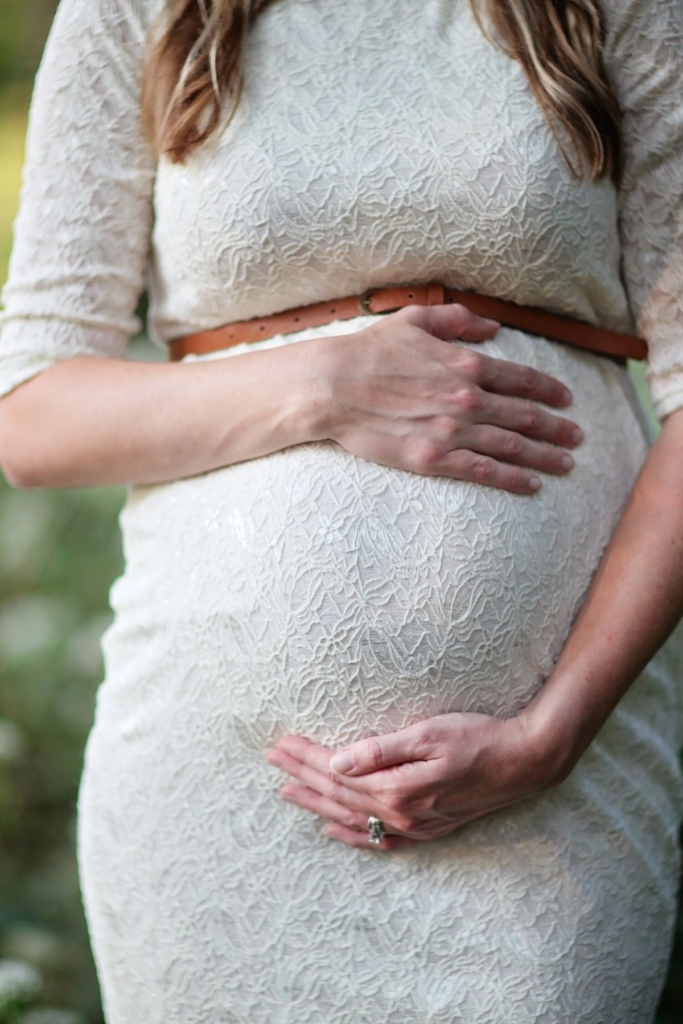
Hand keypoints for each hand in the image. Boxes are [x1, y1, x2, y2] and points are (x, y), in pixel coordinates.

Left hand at [267, 711, 565, 850]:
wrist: (523, 762)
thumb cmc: (477, 738)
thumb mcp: (428, 733)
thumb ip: (380, 750)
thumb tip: (337, 761)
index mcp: (396, 787)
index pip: (337, 771)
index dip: (306, 757)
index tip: (281, 744)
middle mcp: (401, 813)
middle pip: (338, 794)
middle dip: (302, 776)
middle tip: (272, 760)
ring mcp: (414, 826)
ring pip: (352, 815)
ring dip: (317, 802)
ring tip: (287, 792)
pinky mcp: (427, 828)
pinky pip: (379, 839)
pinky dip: (351, 834)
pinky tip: (332, 829)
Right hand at [314, 303, 582, 493]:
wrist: (334, 387)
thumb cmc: (368, 352)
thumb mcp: (414, 321)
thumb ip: (457, 320)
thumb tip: (492, 327)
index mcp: (465, 364)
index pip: (521, 379)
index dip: (549, 390)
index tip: (567, 400)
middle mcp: (468, 398)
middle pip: (526, 416)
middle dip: (557, 427)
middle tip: (578, 436)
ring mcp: (454, 431)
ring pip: (512, 446)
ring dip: (545, 456)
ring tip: (567, 464)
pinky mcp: (435, 459)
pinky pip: (484, 471)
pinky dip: (513, 478)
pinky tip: (532, 484)